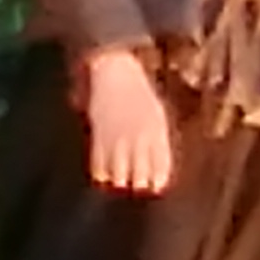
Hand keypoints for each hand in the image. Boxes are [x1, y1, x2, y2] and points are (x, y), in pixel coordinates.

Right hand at [79, 48, 175, 196]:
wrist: (115, 73)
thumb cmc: (138, 93)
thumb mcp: (157, 114)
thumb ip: (159, 140)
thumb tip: (159, 168)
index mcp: (156, 133)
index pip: (160, 167)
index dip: (157, 180)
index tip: (154, 186)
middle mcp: (138, 139)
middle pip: (141, 176)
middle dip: (139, 183)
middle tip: (136, 182)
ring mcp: (118, 139)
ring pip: (120, 176)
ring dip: (120, 180)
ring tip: (119, 179)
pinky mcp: (99, 137)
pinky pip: (99, 167)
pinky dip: (102, 174)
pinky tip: (104, 171)